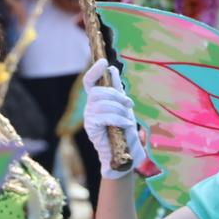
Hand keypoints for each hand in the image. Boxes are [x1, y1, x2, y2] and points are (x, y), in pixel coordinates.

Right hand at [82, 58, 147, 178]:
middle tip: (129, 105)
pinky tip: (124, 125)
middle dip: (116, 95)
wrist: (124, 156)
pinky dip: (117, 119)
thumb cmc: (124, 132)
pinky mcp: (91, 128)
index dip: (94, 71)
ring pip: (102, 103)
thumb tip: (112, 70)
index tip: (103, 62)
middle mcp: (90, 107)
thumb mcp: (123, 108)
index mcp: (97, 101)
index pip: (89, 81)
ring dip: (119, 110)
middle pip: (98, 91)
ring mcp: (89, 117)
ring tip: (128, 120)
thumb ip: (117, 91)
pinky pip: (102, 116)